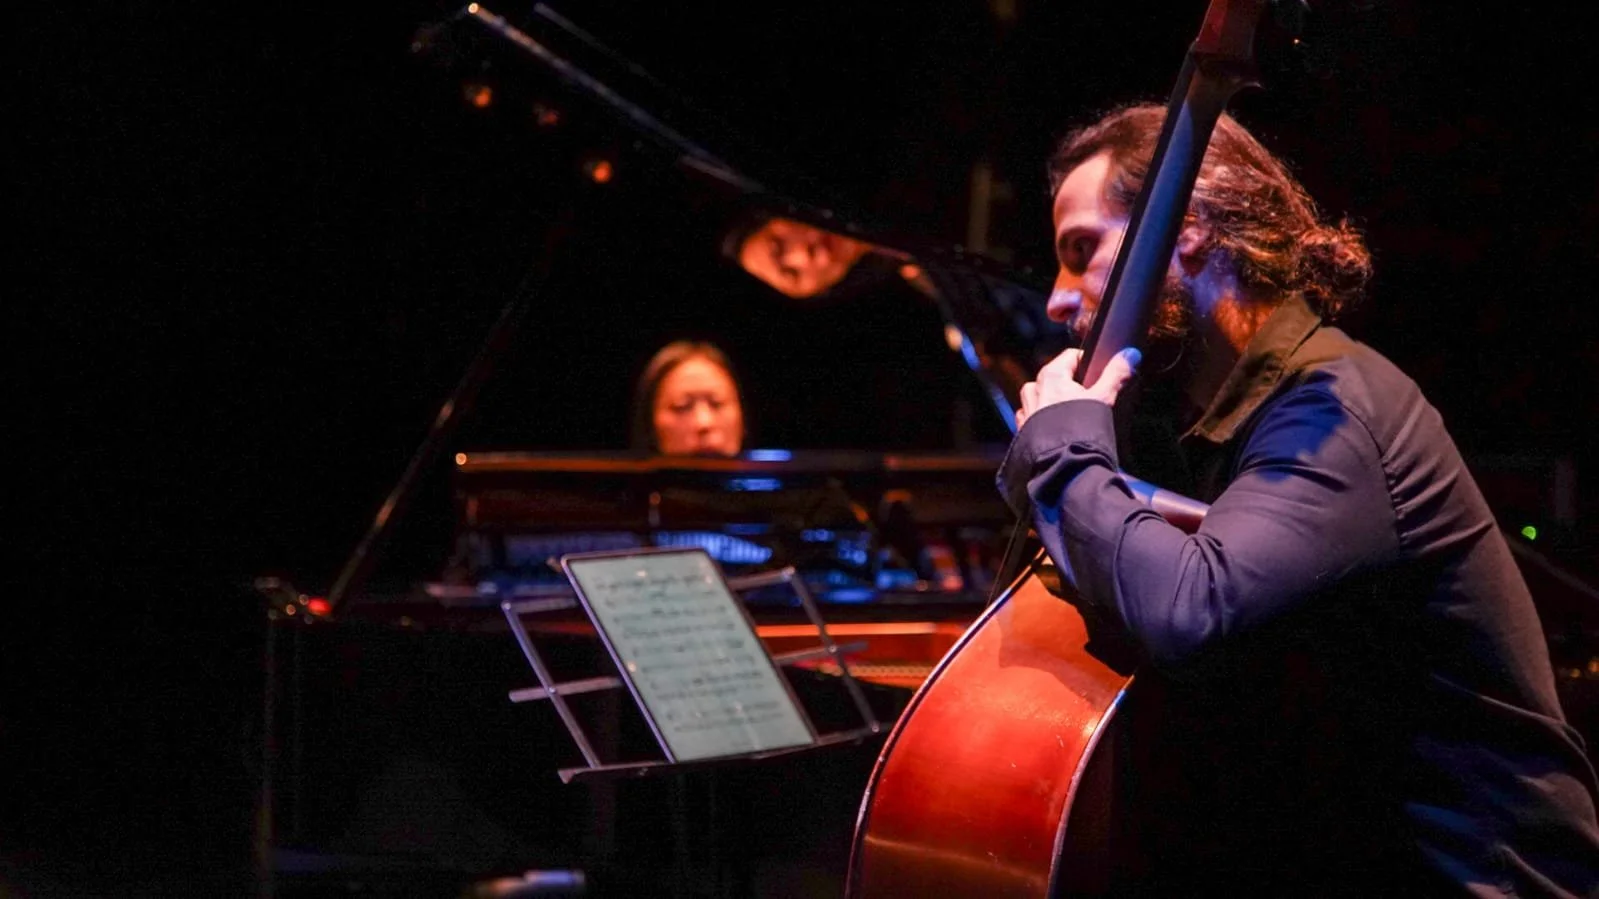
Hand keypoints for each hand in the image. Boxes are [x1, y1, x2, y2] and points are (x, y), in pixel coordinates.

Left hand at [1016, 347, 1140, 428]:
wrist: (1063, 466)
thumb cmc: (1080, 430)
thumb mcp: (1104, 398)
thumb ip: (1116, 374)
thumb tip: (1130, 354)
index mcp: (1051, 376)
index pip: (1070, 356)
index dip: (1086, 362)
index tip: (1097, 373)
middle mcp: (1034, 391)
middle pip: (1054, 376)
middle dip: (1070, 384)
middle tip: (1088, 397)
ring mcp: (1027, 412)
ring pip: (1038, 396)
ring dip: (1051, 401)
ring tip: (1070, 414)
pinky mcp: (1023, 431)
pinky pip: (1030, 418)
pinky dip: (1041, 420)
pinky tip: (1055, 429)